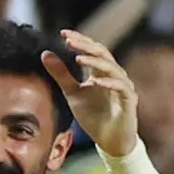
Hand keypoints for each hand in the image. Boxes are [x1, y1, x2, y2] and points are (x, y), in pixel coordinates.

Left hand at [46, 31, 138, 157]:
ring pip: (112, 68)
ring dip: (95, 63)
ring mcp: (123, 86)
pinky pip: (120, 88)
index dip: (80, 40)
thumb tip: (45, 54)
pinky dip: (108, 83)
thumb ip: (60, 74)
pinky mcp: (128, 100)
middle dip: (86, 46)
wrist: (110, 140)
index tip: (63, 33)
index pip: (92, 50)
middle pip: (103, 53)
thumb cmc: (93, 116)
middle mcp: (114, 74)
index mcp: (101, 71)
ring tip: (78, 59)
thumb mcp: (72, 93)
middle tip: (69, 41)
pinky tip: (94, 82)